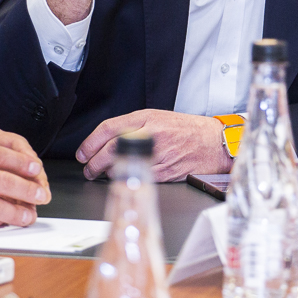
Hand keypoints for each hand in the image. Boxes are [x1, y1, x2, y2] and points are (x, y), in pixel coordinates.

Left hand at [77, 110, 231, 181]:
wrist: (214, 143)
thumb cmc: (188, 130)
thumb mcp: (159, 117)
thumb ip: (134, 125)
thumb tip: (108, 140)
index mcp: (147, 117)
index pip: (109, 128)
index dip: (90, 142)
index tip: (83, 152)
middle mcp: (150, 134)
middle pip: (110, 149)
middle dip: (93, 162)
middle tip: (88, 167)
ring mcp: (156, 154)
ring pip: (121, 166)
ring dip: (107, 172)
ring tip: (101, 173)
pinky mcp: (163, 172)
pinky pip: (136, 177)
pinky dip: (125, 179)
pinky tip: (123, 177)